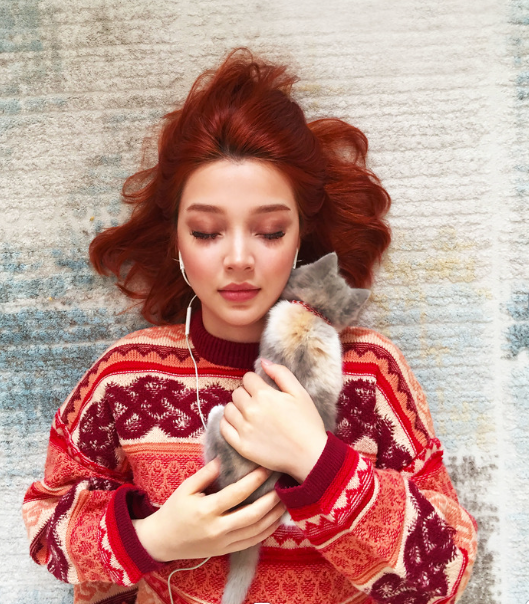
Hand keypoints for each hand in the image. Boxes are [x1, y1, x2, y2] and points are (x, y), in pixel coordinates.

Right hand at [132, 458, 285, 562]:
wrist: (163, 541)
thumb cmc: (175, 510)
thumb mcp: (186, 488)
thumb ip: (206, 474)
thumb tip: (225, 458)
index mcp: (206, 510)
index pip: (237, 494)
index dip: (254, 480)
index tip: (266, 468)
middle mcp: (217, 529)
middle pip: (252, 515)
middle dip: (271, 500)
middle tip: (283, 484)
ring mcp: (223, 543)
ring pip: (256, 531)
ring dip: (274, 516)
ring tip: (286, 500)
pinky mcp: (226, 551)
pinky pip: (252, 542)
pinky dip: (267, 531)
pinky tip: (276, 519)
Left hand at [220, 359, 328, 482]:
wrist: (310, 455)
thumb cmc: (307, 422)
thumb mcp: (300, 392)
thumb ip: (281, 373)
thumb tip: (262, 361)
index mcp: (265, 395)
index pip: (247, 378)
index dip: (255, 382)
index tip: (263, 390)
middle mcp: (251, 410)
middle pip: (237, 393)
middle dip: (246, 394)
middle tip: (258, 403)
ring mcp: (244, 429)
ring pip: (228, 409)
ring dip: (236, 408)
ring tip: (249, 414)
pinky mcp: (241, 446)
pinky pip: (224, 428)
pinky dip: (227, 423)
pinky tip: (238, 424)